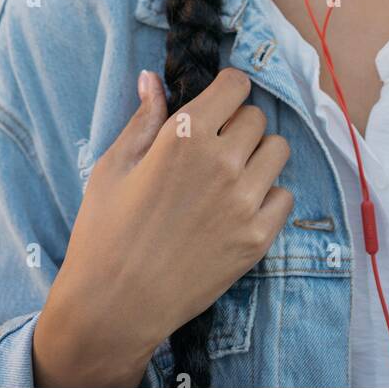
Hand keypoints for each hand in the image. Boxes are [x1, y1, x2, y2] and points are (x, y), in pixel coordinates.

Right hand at [32, 67, 292, 386]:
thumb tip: (153, 79)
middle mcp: (222, 161)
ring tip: (230, 176)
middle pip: (257, 117)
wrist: (114, 308)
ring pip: (278, 151)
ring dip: (257, 156)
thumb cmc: (104, 233)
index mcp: (184, 135)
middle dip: (237, 124)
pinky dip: (267, 197)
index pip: (236, 85)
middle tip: (214, 148)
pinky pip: (284, 196)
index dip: (227, 90)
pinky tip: (238, 209)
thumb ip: (143, 119)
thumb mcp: (113, 167)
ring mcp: (244, 201)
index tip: (218, 104)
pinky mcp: (258, 238)